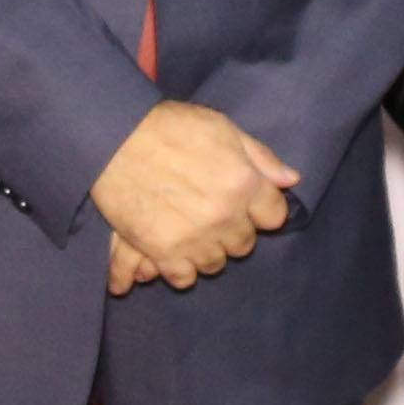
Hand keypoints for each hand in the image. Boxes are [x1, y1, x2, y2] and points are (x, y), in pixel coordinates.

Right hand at [92, 101, 298, 291]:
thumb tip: (291, 180)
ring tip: (191, 232)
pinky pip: (184, 278)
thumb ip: (260, 157)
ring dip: (207, 250)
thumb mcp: (221, 128)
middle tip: (211, 213)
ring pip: (216, 263)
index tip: (247, 203)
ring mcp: (194, 237)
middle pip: (244, 243)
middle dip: (233, 230)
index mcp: (243, 182)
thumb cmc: (168, 127)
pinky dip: (180, 268)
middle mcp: (224, 215)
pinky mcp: (162, 251)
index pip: (275, 216)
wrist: (112, 137)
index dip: (262, 209)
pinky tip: (174, 252)